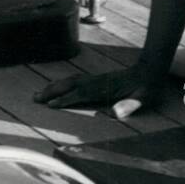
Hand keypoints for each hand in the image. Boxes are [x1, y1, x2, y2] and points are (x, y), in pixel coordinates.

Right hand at [35, 63, 166, 117]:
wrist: (149, 69)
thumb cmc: (147, 87)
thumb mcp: (144, 98)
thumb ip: (130, 105)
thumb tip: (115, 113)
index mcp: (105, 87)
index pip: (81, 93)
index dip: (66, 99)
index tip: (51, 105)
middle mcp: (96, 81)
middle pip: (69, 84)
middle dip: (51, 91)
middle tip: (35, 98)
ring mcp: (95, 79)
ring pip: (70, 81)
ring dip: (53, 87)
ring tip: (38, 93)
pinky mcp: (95, 80)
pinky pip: (74, 81)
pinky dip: (62, 84)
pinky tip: (56, 88)